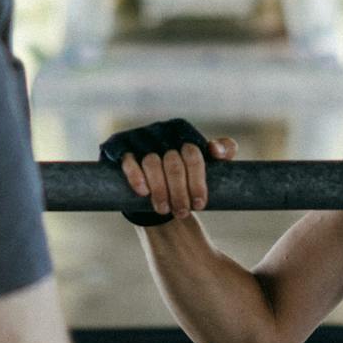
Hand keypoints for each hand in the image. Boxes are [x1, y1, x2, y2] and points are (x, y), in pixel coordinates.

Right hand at [98, 118, 237, 226]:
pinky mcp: (120, 147)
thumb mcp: (206, 161)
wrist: (152, 186)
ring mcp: (139, 137)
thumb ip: (223, 151)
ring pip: (152, 162)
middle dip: (179, 192)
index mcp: (182, 130)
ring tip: (164, 210)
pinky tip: (143, 192)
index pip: (193, 154)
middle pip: (173, 162)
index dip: (197, 182)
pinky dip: (136, 177)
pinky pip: (128, 160)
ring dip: (160, 190)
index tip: (200, 204)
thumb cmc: (183, 174)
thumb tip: (218, 151)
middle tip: (182, 213)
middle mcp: (160, 130)